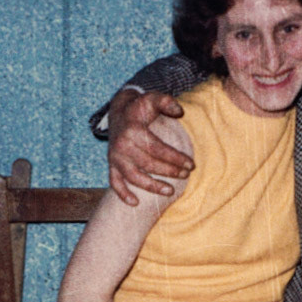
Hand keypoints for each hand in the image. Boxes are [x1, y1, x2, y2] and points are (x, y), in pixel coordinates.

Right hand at [108, 90, 194, 204]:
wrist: (118, 112)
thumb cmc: (140, 108)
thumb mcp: (152, 99)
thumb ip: (167, 101)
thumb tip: (180, 112)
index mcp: (133, 130)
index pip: (158, 149)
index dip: (176, 158)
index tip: (191, 165)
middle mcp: (122, 145)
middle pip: (148, 164)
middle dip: (169, 172)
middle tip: (185, 175)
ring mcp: (115, 157)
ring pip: (134, 177)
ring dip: (152, 186)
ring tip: (170, 191)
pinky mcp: (111, 164)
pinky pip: (114, 182)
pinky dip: (122, 194)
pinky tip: (135, 203)